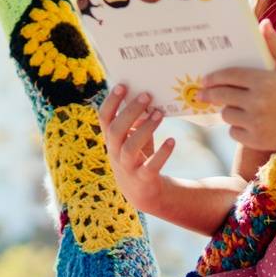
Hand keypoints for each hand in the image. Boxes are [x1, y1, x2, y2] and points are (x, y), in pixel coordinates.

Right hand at [97, 83, 174, 212]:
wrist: (142, 192)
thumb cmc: (138, 156)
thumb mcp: (133, 137)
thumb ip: (136, 120)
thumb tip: (146, 97)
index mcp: (111, 139)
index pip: (104, 118)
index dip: (110, 101)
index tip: (122, 85)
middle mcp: (115, 152)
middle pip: (116, 130)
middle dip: (130, 111)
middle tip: (147, 95)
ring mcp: (127, 167)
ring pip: (130, 147)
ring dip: (145, 129)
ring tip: (159, 114)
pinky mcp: (143, 179)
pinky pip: (150, 166)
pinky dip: (162, 153)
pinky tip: (171, 141)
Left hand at [199, 21, 275, 151]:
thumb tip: (262, 23)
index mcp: (263, 81)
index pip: (228, 76)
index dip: (214, 77)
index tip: (206, 79)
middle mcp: (256, 102)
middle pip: (221, 96)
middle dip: (209, 94)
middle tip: (202, 94)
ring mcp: (255, 123)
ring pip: (226, 115)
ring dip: (227, 110)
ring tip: (234, 107)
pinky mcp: (256, 140)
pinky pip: (234, 132)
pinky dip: (237, 128)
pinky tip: (247, 123)